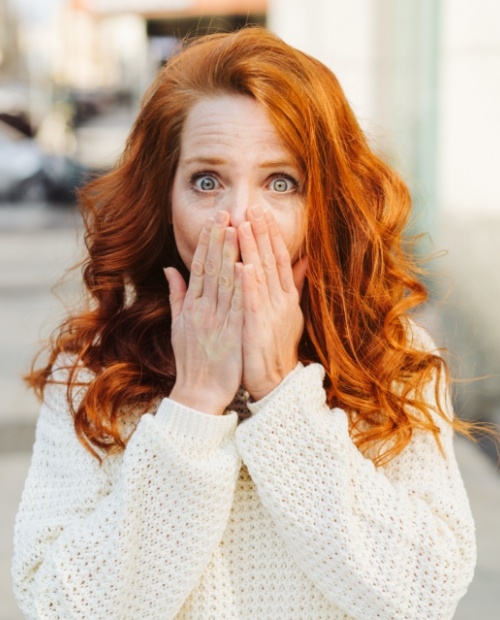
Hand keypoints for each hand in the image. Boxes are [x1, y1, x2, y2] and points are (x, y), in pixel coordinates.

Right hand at [164, 212, 242, 414]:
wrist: (197, 393)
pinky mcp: (230, 335)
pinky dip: (240, 287)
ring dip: (229, 254)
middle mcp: (201, 309)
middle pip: (210, 268)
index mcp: (190, 306)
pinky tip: (244, 266)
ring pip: (223, 282)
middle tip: (225, 212)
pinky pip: (235, 307)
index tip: (214, 220)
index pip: (198, 267)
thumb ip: (176, 295)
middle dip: (218, 239)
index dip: (206, 242)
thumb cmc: (191, 359)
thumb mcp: (178, 326)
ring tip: (236, 229)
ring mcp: (215, 322)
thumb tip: (170, 269)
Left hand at [238, 206, 307, 400]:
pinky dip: (250, 284)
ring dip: (253, 250)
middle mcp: (281, 301)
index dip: (271, 235)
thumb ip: (294, 285)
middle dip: (262, 233)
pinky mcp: (259, 328)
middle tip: (253, 207)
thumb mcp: (289, 313)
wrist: (276, 381)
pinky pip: (253, 302)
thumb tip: (304, 259)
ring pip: (262, 275)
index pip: (279, 258)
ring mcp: (271, 314)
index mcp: (285, 297)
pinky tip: (243, 266)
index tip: (262, 212)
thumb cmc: (276, 347)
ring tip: (243, 226)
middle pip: (272, 260)